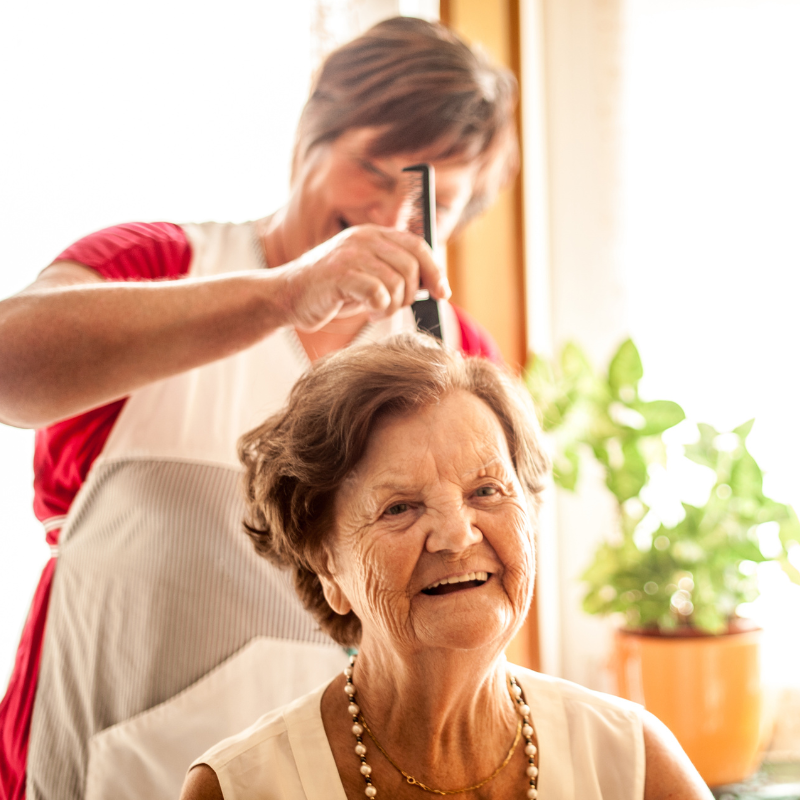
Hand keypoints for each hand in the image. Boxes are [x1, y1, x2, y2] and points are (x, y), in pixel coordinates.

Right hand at [278, 225, 450, 331]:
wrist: (287, 296)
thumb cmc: (332, 291)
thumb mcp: (368, 275)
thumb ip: (396, 273)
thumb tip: (434, 285)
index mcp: (373, 235)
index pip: (418, 246)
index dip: (435, 271)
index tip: (442, 293)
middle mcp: (363, 239)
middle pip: (411, 266)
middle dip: (410, 294)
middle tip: (393, 306)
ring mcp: (350, 254)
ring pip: (397, 282)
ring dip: (393, 305)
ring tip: (377, 310)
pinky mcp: (339, 274)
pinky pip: (378, 293)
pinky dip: (379, 308)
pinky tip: (368, 311)